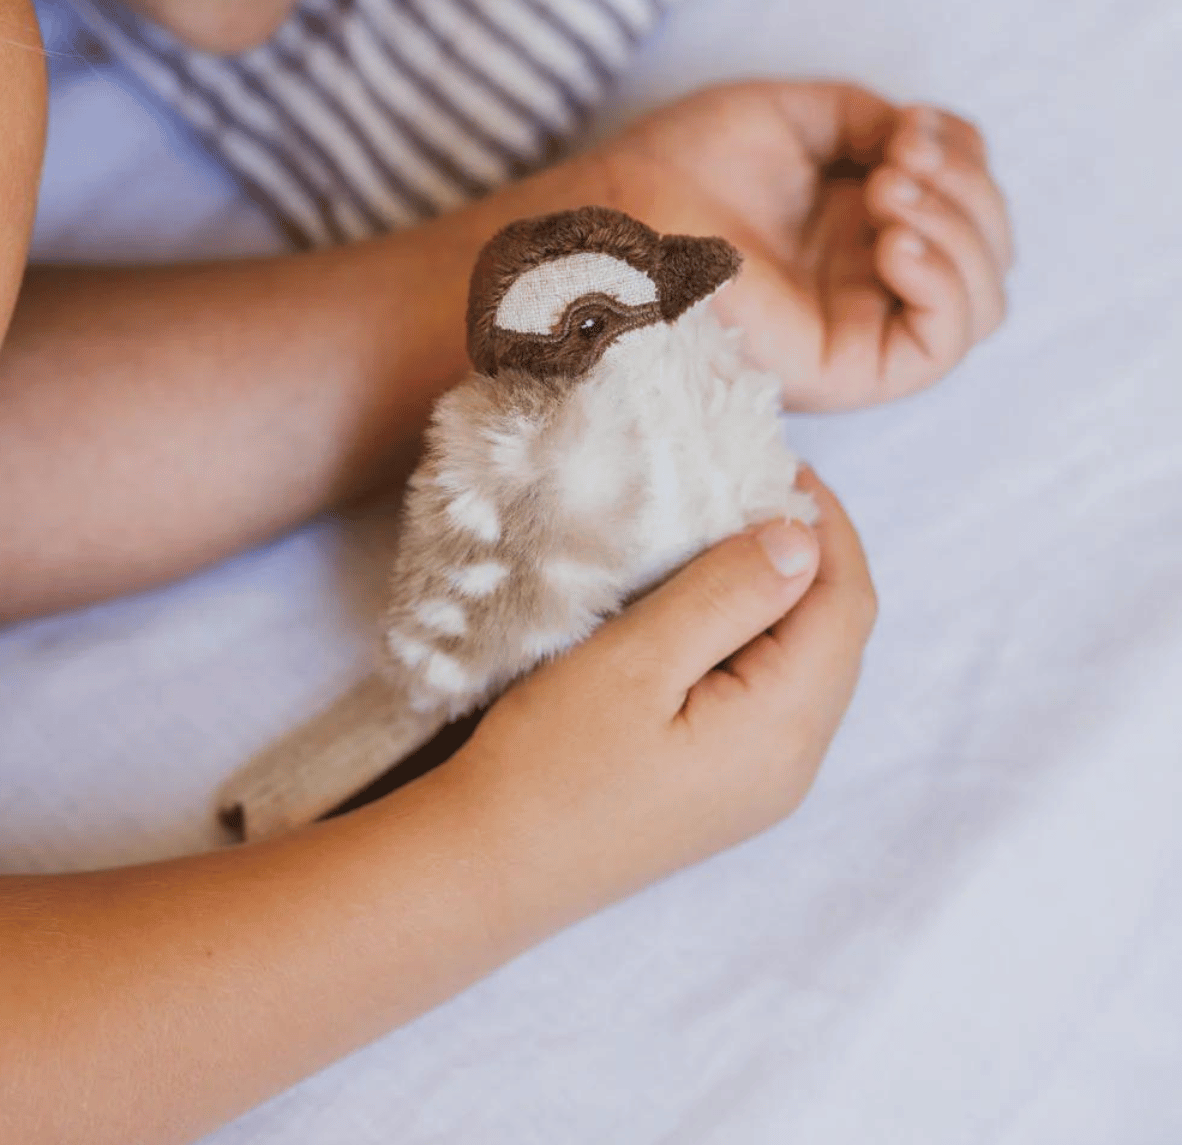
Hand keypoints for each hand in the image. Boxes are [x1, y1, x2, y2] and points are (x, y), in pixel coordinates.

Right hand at [451, 469, 874, 923]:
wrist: (490, 869)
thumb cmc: (552, 763)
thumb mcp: (638, 660)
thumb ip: (728, 595)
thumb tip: (802, 538)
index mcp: (784, 728)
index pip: (845, 604)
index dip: (827, 526)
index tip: (779, 465)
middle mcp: (793, 763)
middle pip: (837, 635)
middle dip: (811, 554)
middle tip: (753, 489)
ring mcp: (763, 783)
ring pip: (808, 664)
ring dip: (784, 595)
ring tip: (727, 535)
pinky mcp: (727, 788)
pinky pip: (773, 694)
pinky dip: (758, 636)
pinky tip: (709, 609)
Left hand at [595, 80, 1012, 410]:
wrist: (616, 221)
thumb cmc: (679, 169)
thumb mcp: (791, 117)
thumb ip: (869, 120)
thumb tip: (925, 141)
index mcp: (860, 225)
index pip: (966, 201)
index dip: (964, 157)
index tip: (910, 127)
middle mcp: (869, 279)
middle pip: (989, 250)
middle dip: (966, 190)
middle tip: (899, 159)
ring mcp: (863, 325)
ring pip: (982, 300)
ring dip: (959, 231)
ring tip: (888, 193)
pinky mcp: (850, 368)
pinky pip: (942, 346)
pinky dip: (945, 285)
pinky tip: (896, 243)